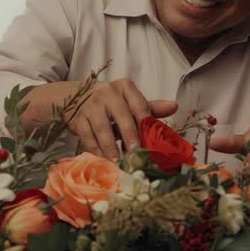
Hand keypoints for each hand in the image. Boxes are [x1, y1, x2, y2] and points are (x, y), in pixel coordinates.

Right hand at [62, 78, 177, 159]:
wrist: (75, 97)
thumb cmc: (110, 103)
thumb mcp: (129, 102)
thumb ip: (150, 108)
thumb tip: (174, 106)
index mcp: (125, 87)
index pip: (139, 105)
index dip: (146, 123)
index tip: (151, 140)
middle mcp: (107, 93)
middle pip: (121, 116)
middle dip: (129, 137)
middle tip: (136, 154)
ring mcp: (90, 106)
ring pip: (103, 130)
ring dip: (111, 149)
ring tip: (119, 163)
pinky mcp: (78, 119)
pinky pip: (88, 138)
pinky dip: (96, 151)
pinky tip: (103, 161)